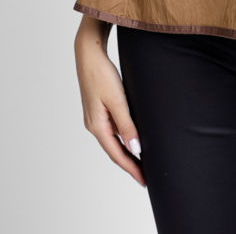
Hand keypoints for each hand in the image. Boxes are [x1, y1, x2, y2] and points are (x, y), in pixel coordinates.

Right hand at [74, 15, 145, 186]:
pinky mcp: (99, 109)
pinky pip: (114, 129)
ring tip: (143, 161)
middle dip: (130, 164)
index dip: (131, 168)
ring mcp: (96, 118)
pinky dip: (125, 137)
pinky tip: (134, 138)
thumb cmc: (101, 74)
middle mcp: (94, 125)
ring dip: (128, 151)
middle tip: (146, 176)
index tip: (143, 180)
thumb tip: (135, 149)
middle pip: (115, 150)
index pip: (117, 154)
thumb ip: (127, 125)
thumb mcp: (118, 100)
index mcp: (97, 126)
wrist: (89, 54)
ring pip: (115, 140)